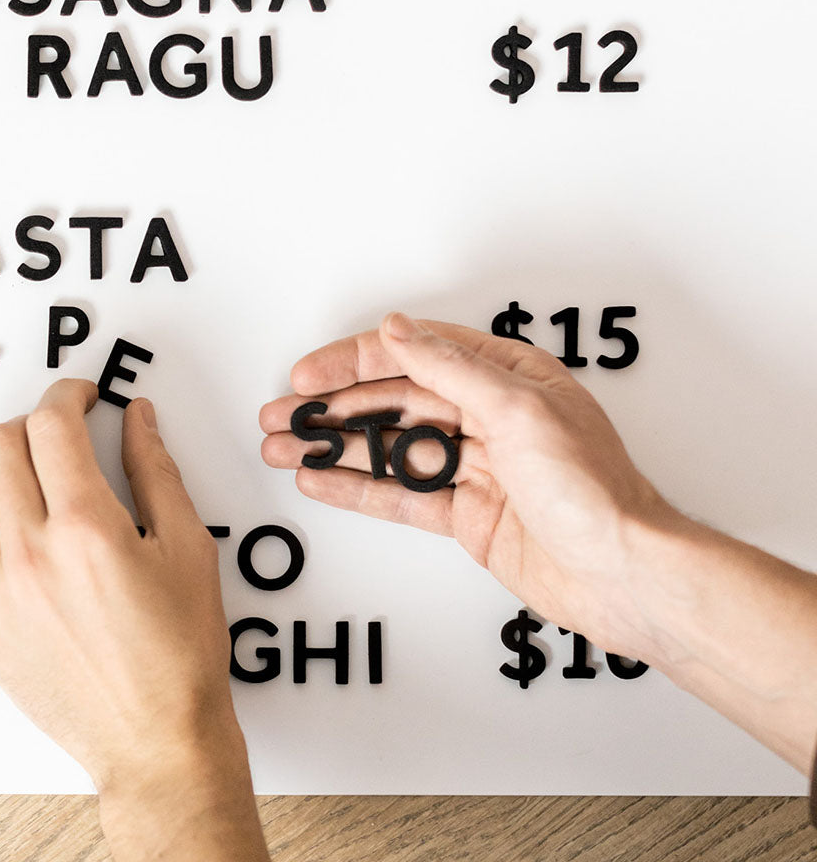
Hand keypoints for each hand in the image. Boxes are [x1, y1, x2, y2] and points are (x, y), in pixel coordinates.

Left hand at [0, 379, 269, 860]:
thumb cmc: (181, 652)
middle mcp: (31, 554)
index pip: (51, 425)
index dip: (67, 393)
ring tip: (20, 478)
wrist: (157, 740)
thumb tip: (137, 418)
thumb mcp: (189, 546)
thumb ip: (156, 470)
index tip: (82, 396)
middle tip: (58, 435)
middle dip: (29, 424)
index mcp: (86, 527)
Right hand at [260, 312, 678, 660]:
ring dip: (333, 448)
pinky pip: (400, 494)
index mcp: (506, 375)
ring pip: (387, 448)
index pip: (414, 354)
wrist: (625, 576)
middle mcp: (487, 415)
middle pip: (391, 401)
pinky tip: (320, 479)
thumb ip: (449, 368)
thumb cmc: (595, 490)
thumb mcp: (517, 409)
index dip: (354, 361)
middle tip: (280, 413)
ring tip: (282, 447)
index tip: (309, 374)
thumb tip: (399, 329)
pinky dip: (357, 487)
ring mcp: (475, 465)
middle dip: (331, 407)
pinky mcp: (467, 513)